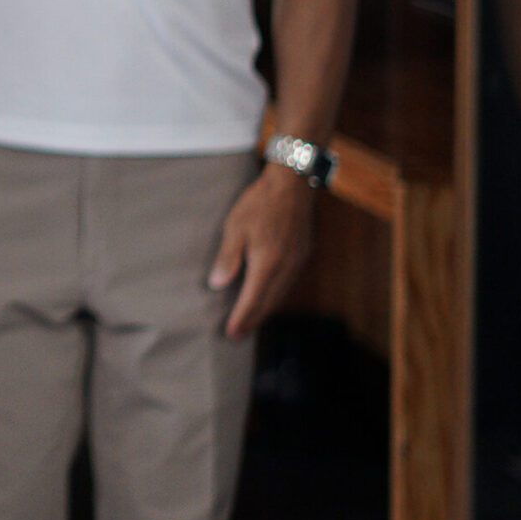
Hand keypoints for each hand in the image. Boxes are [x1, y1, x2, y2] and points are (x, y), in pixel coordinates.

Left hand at [208, 164, 314, 338]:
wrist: (292, 185)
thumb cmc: (260, 204)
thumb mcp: (236, 227)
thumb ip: (228, 258)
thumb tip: (217, 284)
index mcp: (268, 264)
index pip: (253, 300)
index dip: (242, 318)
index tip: (232, 333)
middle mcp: (286, 268)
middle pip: (269, 303)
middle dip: (253, 320)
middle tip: (239, 334)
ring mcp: (297, 262)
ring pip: (281, 295)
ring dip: (266, 310)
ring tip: (251, 320)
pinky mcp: (303, 254)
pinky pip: (288, 283)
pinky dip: (276, 295)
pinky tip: (268, 296)